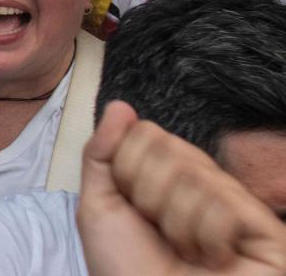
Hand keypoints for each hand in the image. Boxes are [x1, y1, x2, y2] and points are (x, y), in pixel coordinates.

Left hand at [78, 101, 285, 275]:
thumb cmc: (126, 270)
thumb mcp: (99, 207)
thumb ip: (102, 153)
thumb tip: (120, 107)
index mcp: (167, 177)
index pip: (147, 134)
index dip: (128, 170)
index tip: (132, 208)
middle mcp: (206, 187)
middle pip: (171, 149)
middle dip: (148, 193)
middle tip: (157, 233)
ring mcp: (238, 208)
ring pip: (197, 176)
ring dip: (176, 222)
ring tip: (184, 253)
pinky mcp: (268, 233)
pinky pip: (225, 206)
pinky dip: (206, 238)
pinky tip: (212, 261)